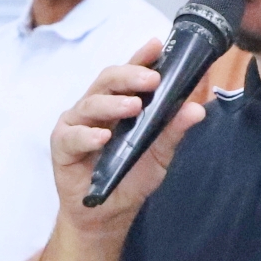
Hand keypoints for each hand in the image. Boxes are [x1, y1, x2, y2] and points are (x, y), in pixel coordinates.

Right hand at [50, 40, 203, 238]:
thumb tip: (198, 109)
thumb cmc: (130, 178)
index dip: (141, 57)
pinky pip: (72, 136)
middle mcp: (97, 107)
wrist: (107, 215)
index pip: (130, 73)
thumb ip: (174, 130)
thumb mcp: (160, 155)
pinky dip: (88, 135)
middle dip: (130, 75)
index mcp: (119, 102)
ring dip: (113, 103)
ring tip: (134, 106)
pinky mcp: (62, 145)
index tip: (157, 45)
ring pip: (90, 103)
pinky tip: (102, 137)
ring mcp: (77, 124)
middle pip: (108, 80)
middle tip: (152, 80)